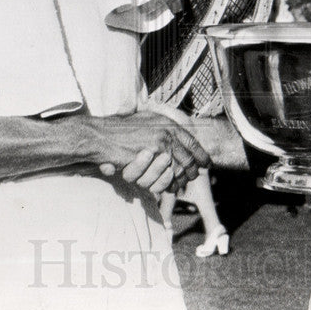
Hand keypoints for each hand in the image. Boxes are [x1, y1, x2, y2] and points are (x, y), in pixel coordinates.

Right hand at [90, 111, 209, 194]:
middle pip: (189, 156)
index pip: (192, 141)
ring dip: (181, 178)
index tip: (207, 163)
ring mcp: (161, 143)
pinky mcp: (153, 154)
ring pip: (180, 168)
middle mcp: (168, 131)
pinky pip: (167, 174)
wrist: (103, 134)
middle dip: (193, 170)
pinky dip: (169, 183)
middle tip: (193, 177)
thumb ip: (162, 130)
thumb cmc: (121, 130)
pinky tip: (170, 186)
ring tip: (181, 184)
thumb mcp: (147, 123)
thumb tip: (177, 140)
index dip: (201, 154)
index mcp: (168, 123)